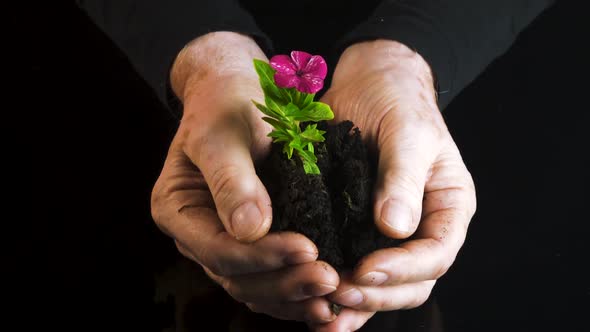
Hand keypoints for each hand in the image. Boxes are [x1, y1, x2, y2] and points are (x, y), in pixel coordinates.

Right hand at [150, 32, 338, 323]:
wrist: (239, 91)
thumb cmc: (227, 101)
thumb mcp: (224, 131)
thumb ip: (232, 178)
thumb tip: (249, 230)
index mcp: (177, 209)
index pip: (218, 248)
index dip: (262, 256)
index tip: (308, 249)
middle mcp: (197, 233)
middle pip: (237, 277)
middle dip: (284, 283)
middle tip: (330, 279)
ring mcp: (223, 241)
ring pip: (256, 287)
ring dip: (295, 296)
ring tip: (335, 294)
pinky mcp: (252, 243)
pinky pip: (271, 278)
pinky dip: (297, 291)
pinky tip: (328, 295)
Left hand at [310, 40, 476, 330]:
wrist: (368, 82)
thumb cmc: (396, 99)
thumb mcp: (406, 131)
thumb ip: (404, 177)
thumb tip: (396, 228)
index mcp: (447, 206)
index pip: (436, 254)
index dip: (404, 270)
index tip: (366, 270)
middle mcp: (421, 227)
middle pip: (411, 282)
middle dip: (376, 294)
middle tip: (337, 292)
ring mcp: (387, 232)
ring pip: (381, 286)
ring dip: (354, 304)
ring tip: (320, 312)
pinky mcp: (354, 228)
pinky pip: (351, 268)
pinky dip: (336, 290)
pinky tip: (311, 303)